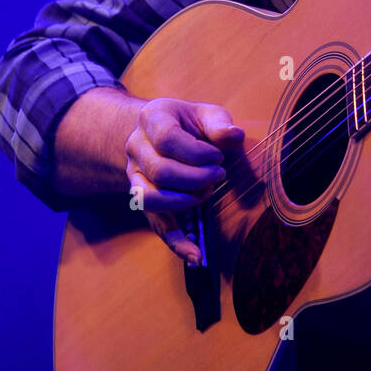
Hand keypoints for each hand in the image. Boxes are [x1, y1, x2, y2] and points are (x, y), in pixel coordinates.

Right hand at [125, 98, 244, 264]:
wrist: (165, 133)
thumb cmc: (193, 124)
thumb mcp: (208, 115)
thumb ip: (220, 125)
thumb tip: (235, 136)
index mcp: (152, 119)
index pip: (167, 138)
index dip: (197, 152)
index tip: (219, 156)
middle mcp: (136, 147)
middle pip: (159, 170)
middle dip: (196, 178)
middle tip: (220, 175)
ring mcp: (135, 175)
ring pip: (149, 197)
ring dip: (184, 201)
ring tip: (207, 193)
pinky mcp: (145, 200)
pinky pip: (155, 225)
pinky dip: (177, 242)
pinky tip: (197, 256)